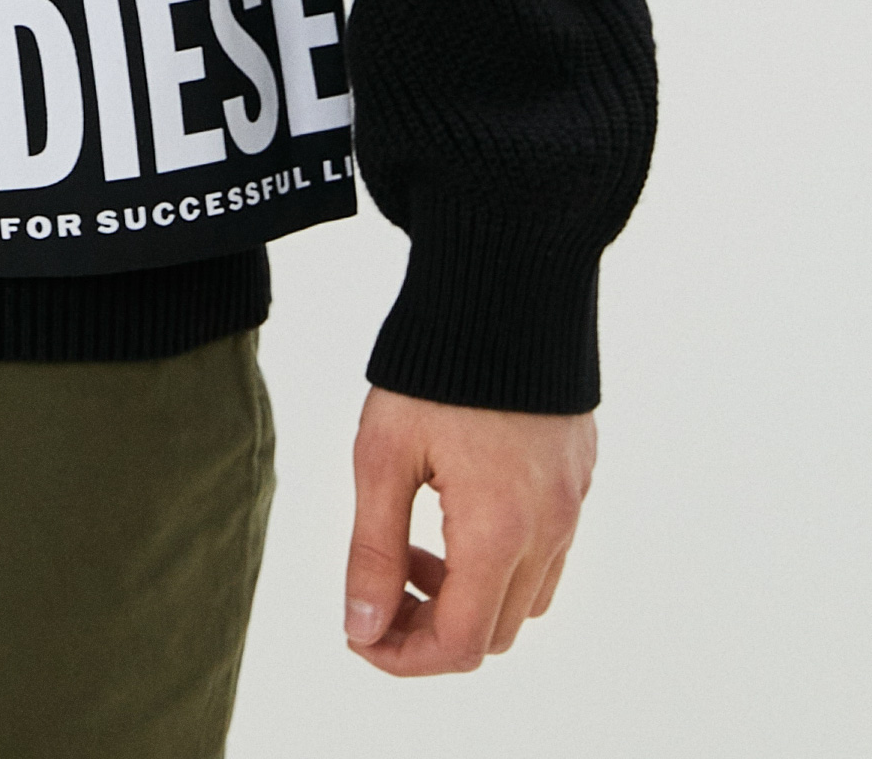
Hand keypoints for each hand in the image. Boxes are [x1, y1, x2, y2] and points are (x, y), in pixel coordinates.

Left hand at [342, 385, 595, 676]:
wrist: (504, 284)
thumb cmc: (433, 367)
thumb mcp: (383, 456)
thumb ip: (372, 551)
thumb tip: (363, 629)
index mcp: (499, 530)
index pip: (460, 645)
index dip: (403, 657)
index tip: (360, 633)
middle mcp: (550, 528)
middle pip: (496, 631)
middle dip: (431, 628)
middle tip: (380, 586)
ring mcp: (573, 502)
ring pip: (527, 597)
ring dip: (469, 596)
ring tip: (414, 543)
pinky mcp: (580, 474)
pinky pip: (549, 551)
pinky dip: (502, 558)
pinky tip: (456, 508)